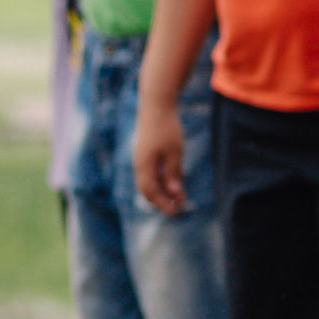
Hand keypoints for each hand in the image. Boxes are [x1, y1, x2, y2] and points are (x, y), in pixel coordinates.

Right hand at [134, 99, 187, 215]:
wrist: (156, 106)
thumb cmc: (167, 128)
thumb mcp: (175, 152)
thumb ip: (174, 173)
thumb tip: (175, 193)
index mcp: (144, 166)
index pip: (151, 192)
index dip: (162, 204)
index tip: (175, 212)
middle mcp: (139, 164)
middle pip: (148, 190)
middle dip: (162, 201)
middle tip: (178, 207)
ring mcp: (141, 159)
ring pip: (149, 182)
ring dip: (162, 191)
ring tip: (179, 196)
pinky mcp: (145, 153)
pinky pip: (151, 173)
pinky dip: (161, 180)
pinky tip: (174, 181)